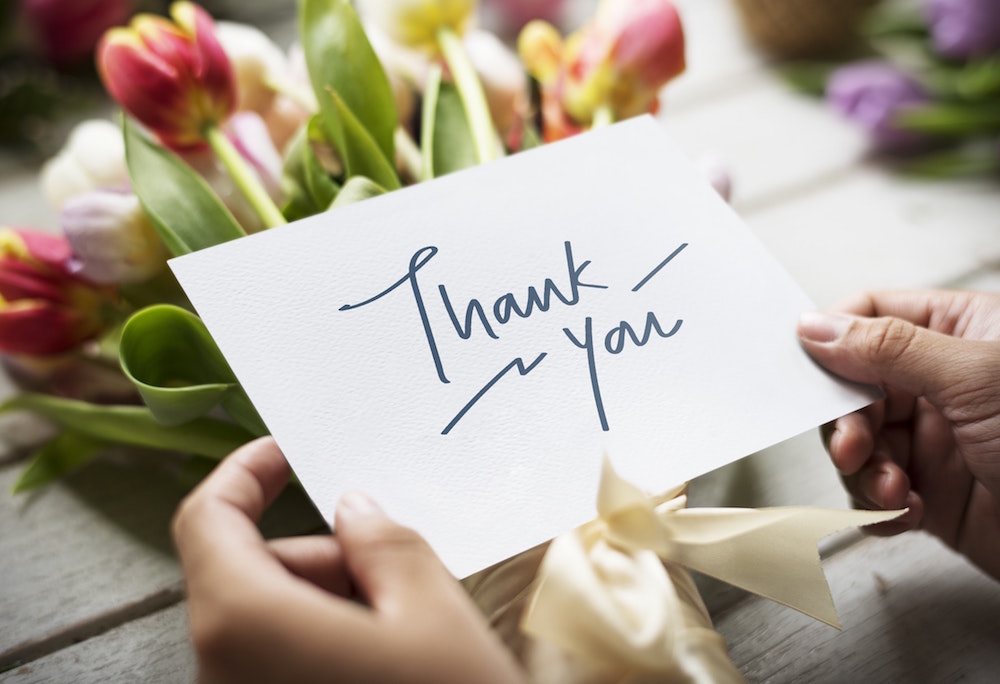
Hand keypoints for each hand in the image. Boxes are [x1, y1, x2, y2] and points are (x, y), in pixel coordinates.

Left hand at [171, 437, 525, 683]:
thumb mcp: (431, 607)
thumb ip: (382, 538)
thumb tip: (353, 507)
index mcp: (245, 622)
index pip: (207, 520)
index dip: (244, 473)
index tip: (286, 452)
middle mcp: (221, 668)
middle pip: (249, 572)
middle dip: (319, 553)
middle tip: (394, 563)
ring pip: (269, 618)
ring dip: (332, 598)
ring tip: (406, 620)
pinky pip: (280, 659)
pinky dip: (326, 638)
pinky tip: (390, 656)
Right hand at [797, 289, 999, 579]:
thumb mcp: (975, 379)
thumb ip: (888, 347)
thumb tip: (815, 325)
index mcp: (961, 332)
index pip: (873, 314)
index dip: (833, 338)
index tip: (807, 368)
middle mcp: (943, 382)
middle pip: (854, 386)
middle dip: (847, 422)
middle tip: (854, 447)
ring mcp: (937, 439)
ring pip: (859, 443)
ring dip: (864, 471)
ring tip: (894, 491)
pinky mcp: (934, 493)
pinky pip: (876, 494)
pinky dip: (878, 508)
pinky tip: (906, 514)